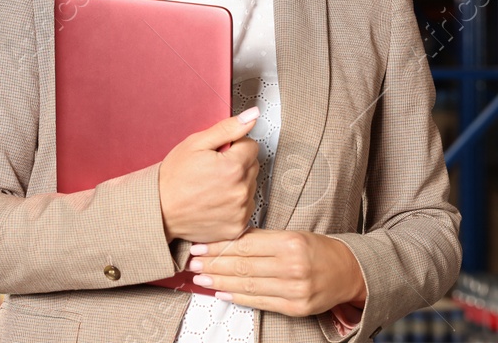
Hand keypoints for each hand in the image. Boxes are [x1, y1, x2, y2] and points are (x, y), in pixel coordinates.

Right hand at [159, 106, 261, 241]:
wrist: (159, 210)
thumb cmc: (173, 178)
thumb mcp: (195, 144)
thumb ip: (227, 129)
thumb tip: (253, 115)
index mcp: (233, 167)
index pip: (251, 146)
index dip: (233, 147)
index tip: (217, 154)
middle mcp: (241, 190)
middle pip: (252, 167)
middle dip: (236, 165)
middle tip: (211, 170)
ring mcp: (241, 211)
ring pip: (250, 187)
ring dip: (236, 185)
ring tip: (211, 188)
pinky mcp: (238, 227)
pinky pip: (245, 208)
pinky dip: (234, 205)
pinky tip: (215, 202)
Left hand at [187, 229, 367, 316]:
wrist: (350, 272)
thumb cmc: (318, 251)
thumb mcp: (292, 236)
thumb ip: (261, 239)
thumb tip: (225, 241)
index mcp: (291, 243)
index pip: (244, 245)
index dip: (217, 248)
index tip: (198, 247)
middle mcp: (293, 267)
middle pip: (243, 266)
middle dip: (213, 265)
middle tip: (192, 264)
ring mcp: (295, 290)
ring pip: (248, 285)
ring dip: (220, 282)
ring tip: (201, 279)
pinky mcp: (297, 307)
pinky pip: (261, 302)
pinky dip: (238, 298)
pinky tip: (222, 292)